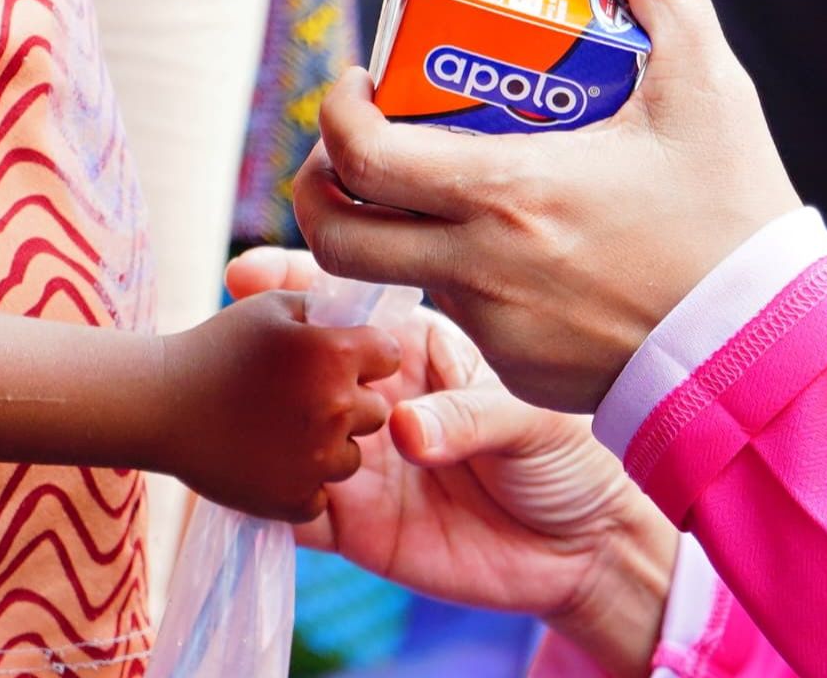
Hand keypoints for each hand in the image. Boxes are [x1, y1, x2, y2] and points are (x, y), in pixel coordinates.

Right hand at [150, 288, 406, 522]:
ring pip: (351, 457)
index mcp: (336, 354)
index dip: (364, 354)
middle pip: (375, 410)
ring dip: (328, 447)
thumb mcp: (274, 307)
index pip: (388, 355)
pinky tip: (269, 461)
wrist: (159, 406)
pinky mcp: (293, 501)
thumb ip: (327, 308)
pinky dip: (301, 485)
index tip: (333, 358)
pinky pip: (321, 496)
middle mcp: (335, 409)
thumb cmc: (217, 346)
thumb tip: (366, 317)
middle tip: (301, 396)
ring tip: (282, 428)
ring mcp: (316, 461)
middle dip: (349, 402)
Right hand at [228, 251, 676, 673]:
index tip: (247, 273)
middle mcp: (378, 400)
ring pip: (287, 435)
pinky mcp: (352, 525)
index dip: (298, 284)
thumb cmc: (567, 460)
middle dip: (267, 356)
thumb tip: (401, 431)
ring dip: (263, 427)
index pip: (350, 306)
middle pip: (303, 367)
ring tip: (250, 419)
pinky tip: (256, 486)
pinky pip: (295, 510)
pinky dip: (269, 499)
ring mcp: (360, 462)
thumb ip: (468, 417)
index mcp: (418, 349)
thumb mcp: (530, 421)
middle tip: (244, 354)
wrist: (582, 555)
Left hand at [296, 0, 804, 412]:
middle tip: (356, 146)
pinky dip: (466, 276)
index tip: (360, 86)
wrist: (768, 348)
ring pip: (399, 273)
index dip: (338, 115)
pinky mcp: (517, 370)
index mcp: (508, 192)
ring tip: (451, 182)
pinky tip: (520, 244)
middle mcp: (479, 267)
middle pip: (336, 236)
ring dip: (401, 227)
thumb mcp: (705, 89)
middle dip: (320, 186)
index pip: (363, 157)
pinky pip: (461, 317)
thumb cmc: (731, 216)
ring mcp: (493, 328)